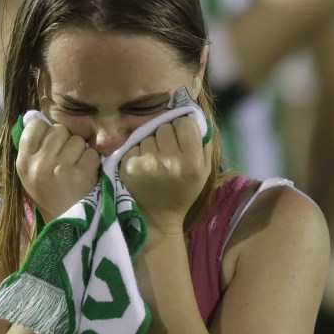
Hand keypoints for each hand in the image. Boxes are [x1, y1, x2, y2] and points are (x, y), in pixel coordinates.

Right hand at [16, 120, 100, 220]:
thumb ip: (33, 147)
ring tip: (75, 170)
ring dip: (81, 152)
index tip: (51, 146)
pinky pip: (92, 153)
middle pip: (59, 130)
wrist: (66, 226)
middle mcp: (38, 164)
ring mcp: (59, 169)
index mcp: (23, 162)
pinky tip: (86, 176)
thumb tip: (35, 114)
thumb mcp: (31, 173)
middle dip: (66, 142)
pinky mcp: (80, 175)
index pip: (35, 125)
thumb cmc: (50, 194)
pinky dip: (93, 163)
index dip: (47, 132)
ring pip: (77, 140)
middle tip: (66, 161)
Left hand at [119, 117, 211, 234]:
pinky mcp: (129, 166)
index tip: (180, 140)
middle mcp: (170, 161)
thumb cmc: (182, 192)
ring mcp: (147, 163)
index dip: (182, 128)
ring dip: (150, 143)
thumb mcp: (204, 172)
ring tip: (154, 161)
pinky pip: (134, 144)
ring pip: (148, 134)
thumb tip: (194, 115)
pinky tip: (142, 167)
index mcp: (192, 162)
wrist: (156, 218)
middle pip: (165, 126)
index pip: (185, 123)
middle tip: (166, 152)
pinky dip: (137, 152)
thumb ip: (203, 143)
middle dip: (166, 136)